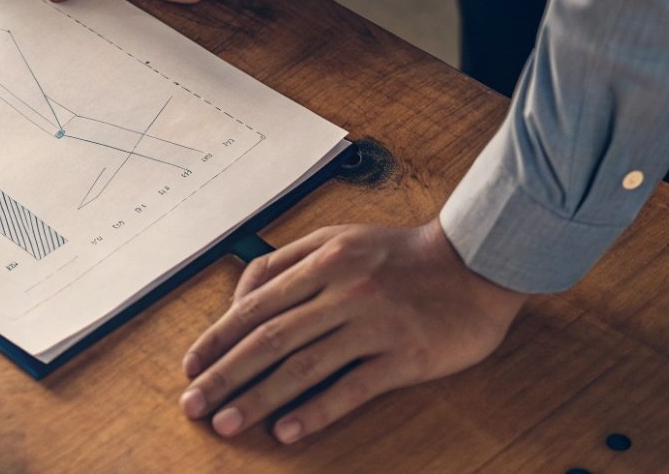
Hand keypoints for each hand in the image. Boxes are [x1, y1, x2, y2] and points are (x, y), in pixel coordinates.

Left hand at [179, 220, 527, 443]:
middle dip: (224, 374)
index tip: (191, 367)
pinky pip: (353, 386)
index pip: (255, 304)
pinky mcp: (406, 356)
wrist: (476, 262)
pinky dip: (317, 409)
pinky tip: (288, 430)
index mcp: (322, 260)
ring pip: (303, 365)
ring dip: (259, 398)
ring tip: (227, 423)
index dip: (217, 339)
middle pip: (269, 338)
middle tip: (193, 405)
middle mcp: (342, 290)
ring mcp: (374, 324)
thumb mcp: (339, 238)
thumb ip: (288, 263)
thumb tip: (240, 299)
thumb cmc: (400, 254)